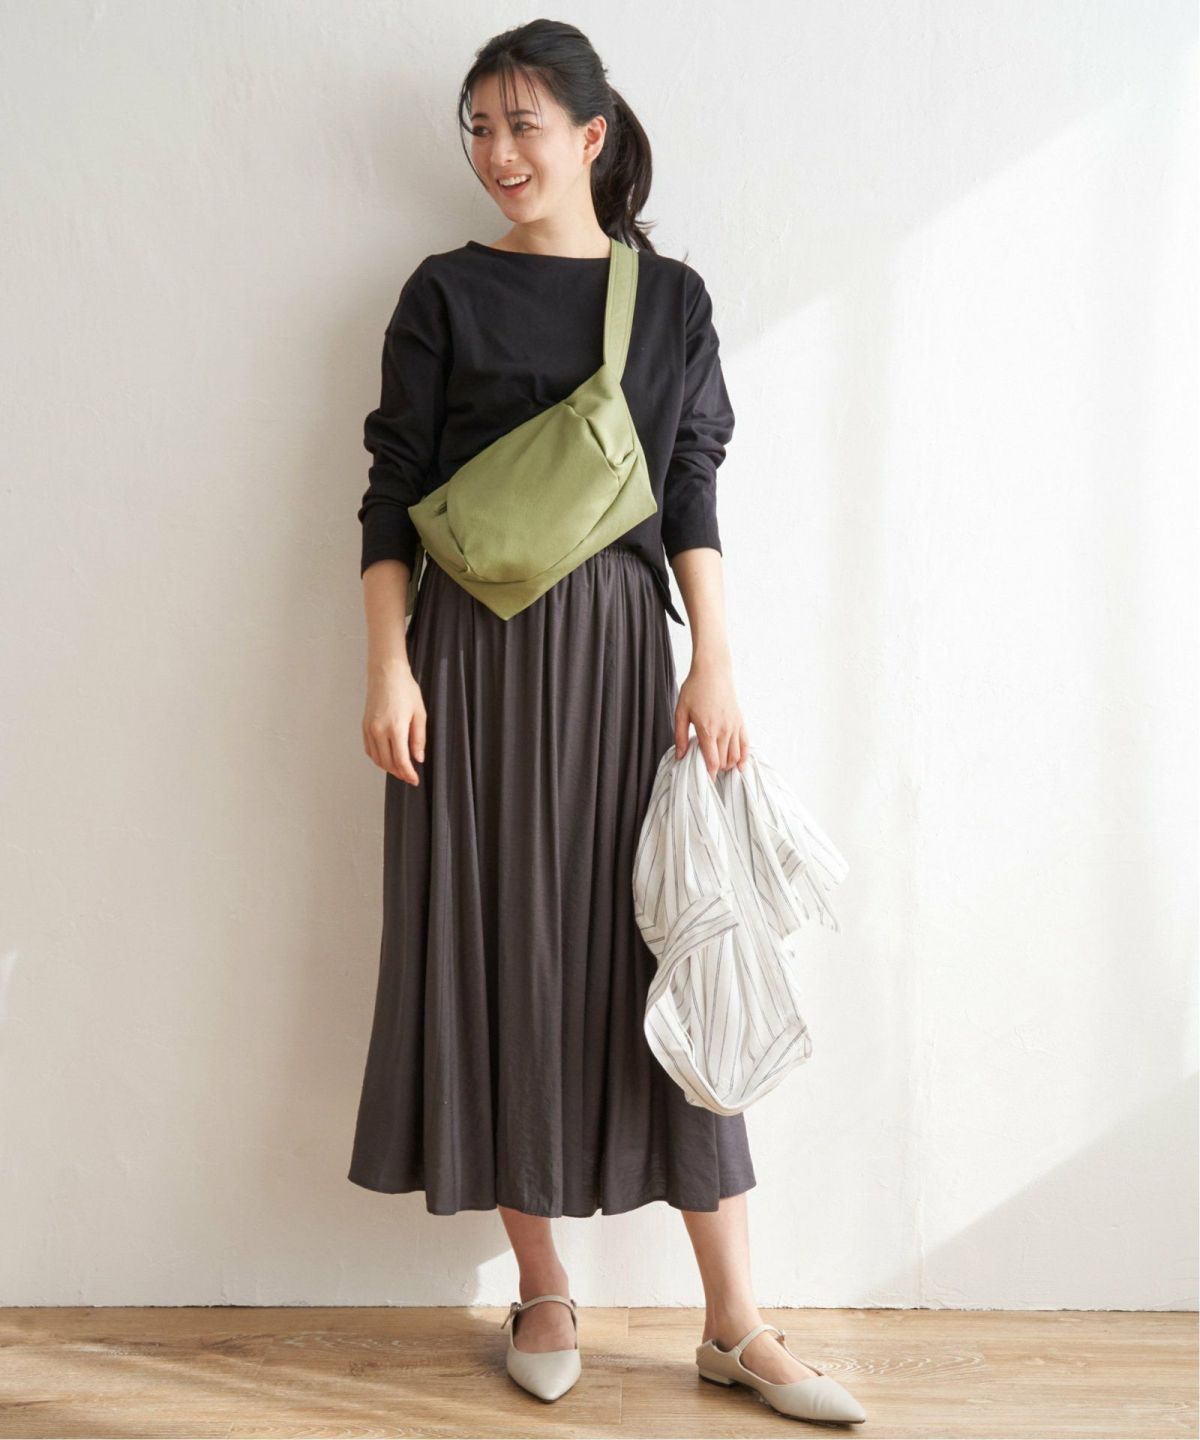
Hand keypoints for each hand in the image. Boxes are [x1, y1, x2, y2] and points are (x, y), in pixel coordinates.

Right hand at [363, 660, 425, 784]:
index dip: (408, 773)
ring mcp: (369, 728)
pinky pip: (369, 749)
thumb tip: (418, 758)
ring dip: (388, 767)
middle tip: (409, 777)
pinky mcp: (364, 725)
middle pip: (387, 762)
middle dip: (399, 773)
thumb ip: (418, 738)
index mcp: (395, 728)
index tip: (414, 780)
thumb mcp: (419, 713)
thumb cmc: (405, 690)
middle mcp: (379, 730)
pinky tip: (387, 758)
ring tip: (400, 770)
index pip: (401, 760)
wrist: (386, 673)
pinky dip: (378, 758)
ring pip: (377, 758)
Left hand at [674, 654, 749, 776]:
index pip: (712, 761)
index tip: (705, 781)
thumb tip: (680, 756)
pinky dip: (743, 756)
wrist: (713, 670)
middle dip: (718, 771)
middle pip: (724, 761)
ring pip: (736, 755)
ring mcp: (734, 726)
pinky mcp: (740, 721)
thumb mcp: (681, 712)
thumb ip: (680, 736)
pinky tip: (740, 764)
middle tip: (709, 773)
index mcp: (707, 730)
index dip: (710, 775)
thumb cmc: (695, 688)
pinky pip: (745, 744)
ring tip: (721, 768)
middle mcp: (724, 730)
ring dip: (729, 765)